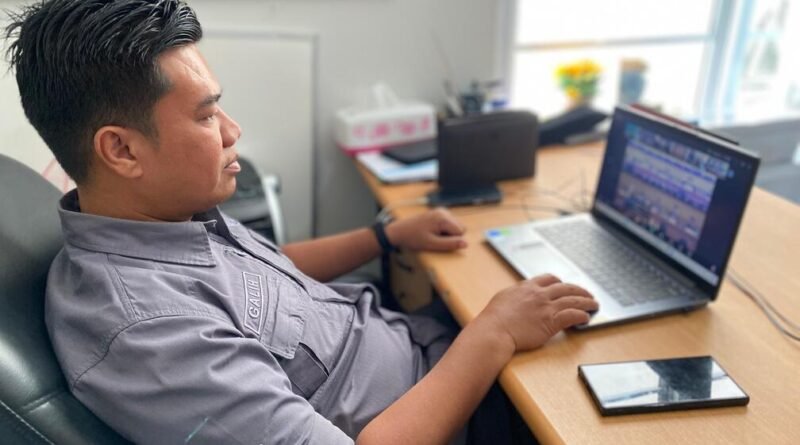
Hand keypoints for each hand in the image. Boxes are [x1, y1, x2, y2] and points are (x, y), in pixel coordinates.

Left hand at [385, 208, 466, 251]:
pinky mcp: (438, 213)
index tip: (438, 240)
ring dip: (447, 233)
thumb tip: (466, 244)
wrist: (399, 231)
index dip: (451, 240)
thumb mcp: (432, 244)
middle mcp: (443, 211)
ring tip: (432, 234)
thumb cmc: (414, 238)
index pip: (461, 232)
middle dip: (451, 235)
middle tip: (435, 238)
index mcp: (443, 218)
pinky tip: (432, 231)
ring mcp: (441, 211)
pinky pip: (449, 223)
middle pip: (460, 227)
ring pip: (455, 225)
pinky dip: (443, 229)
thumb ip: (450, 244)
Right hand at [476, 274, 597, 353]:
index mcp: (527, 287)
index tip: (564, 285)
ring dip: (587, 301)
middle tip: (587, 294)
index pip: (549, 279)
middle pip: (566, 287)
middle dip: (579, 290)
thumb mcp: (503, 298)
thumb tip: (518, 296)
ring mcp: (546, 307)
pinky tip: (586, 317)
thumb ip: (515, 295)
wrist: (494, 330)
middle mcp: (539, 294)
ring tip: (594, 304)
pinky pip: (572, 316)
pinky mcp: (551, 322)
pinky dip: (582, 315)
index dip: (560, 282)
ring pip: (573, 300)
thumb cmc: (494, 318)